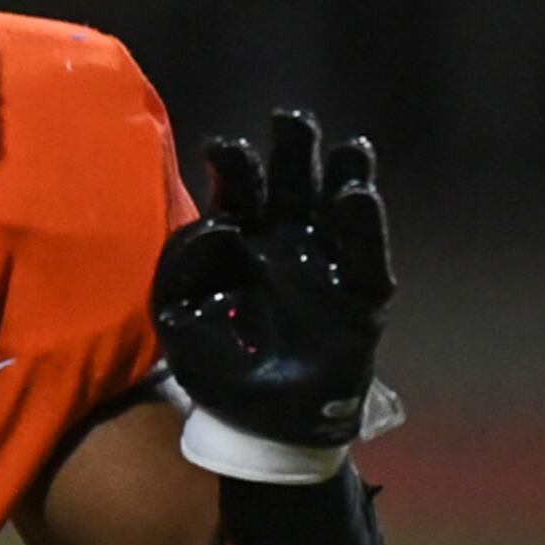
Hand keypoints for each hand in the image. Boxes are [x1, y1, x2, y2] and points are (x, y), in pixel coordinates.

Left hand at [151, 109, 393, 466]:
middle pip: (293, 183)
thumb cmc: (217, 365)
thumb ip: (182, 268)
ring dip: (342, 174)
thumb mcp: (178, 317)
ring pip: (337, 208)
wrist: (263, 426)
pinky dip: (365, 227)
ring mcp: (327, 265)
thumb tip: (220, 224)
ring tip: (346, 148)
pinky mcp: (360, 296)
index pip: (240, 190)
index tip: (222, 148)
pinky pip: (367, 257)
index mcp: (240, 241)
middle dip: (293, 149)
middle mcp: (287, 242)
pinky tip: (358, 196)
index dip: (234, 165)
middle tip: (290, 119)